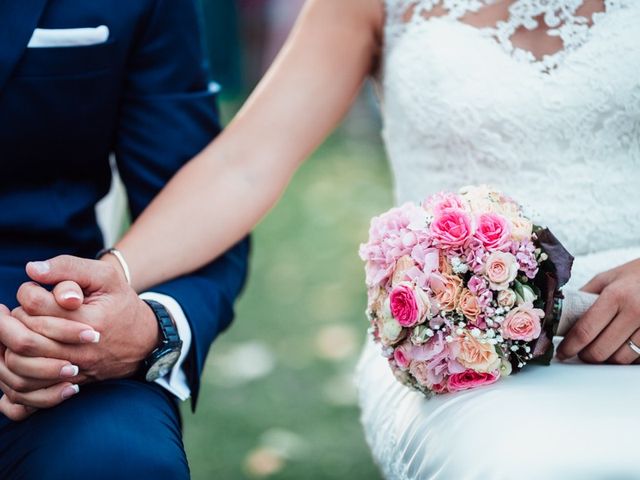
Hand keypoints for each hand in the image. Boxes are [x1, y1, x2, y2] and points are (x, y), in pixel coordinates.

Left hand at [0, 256, 158, 414]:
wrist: (144, 341)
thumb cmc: (121, 304)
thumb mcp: (105, 276)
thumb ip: (69, 267)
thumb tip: (32, 269)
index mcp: (88, 319)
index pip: (36, 306)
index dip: (28, 292)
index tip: (35, 290)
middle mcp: (78, 349)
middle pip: (24, 338)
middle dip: (13, 319)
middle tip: (18, 310)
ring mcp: (73, 370)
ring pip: (21, 365)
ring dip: (11, 344)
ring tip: (17, 328)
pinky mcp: (67, 383)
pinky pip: (29, 386)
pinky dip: (17, 369)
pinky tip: (20, 351)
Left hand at [557, 258, 639, 363]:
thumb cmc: (634, 276)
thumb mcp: (606, 279)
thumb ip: (583, 297)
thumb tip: (562, 317)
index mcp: (616, 296)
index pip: (585, 331)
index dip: (569, 346)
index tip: (561, 352)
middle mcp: (635, 311)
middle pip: (601, 350)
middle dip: (585, 356)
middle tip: (579, 352)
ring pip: (620, 359)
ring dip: (606, 359)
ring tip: (600, 350)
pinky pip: (638, 358)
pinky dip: (626, 357)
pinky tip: (620, 347)